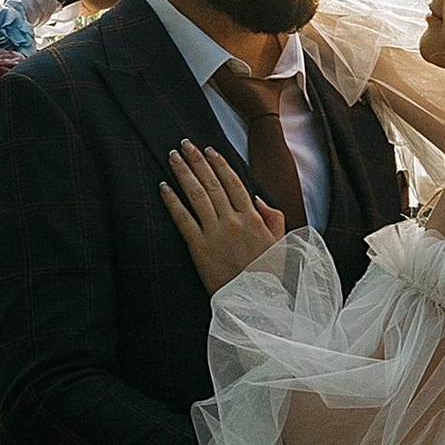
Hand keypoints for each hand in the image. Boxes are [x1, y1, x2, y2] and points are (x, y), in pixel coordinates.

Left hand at [161, 137, 286, 291]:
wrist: (256, 301)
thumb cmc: (269, 273)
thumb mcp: (281, 242)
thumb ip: (273, 217)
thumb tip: (257, 197)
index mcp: (253, 218)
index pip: (234, 183)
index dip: (220, 164)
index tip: (209, 150)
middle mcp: (233, 221)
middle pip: (212, 184)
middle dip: (197, 161)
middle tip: (185, 144)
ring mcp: (215, 233)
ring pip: (197, 196)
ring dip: (184, 173)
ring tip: (173, 157)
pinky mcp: (199, 248)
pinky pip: (183, 219)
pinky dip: (172, 201)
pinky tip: (163, 187)